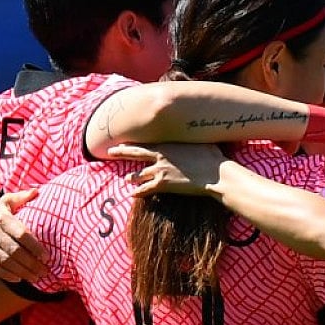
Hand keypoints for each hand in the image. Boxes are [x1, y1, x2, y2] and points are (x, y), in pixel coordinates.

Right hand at [0, 189, 46, 282]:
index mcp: (1, 217)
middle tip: (45, 272)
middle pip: (14, 250)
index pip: (21, 234)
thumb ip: (22, 197)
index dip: (35, 247)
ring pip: (4, 261)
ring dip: (21, 271)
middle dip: (31, 263)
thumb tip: (37, 191)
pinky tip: (18, 279)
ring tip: (35, 278)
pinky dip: (5, 275)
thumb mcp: (6, 202)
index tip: (47, 257)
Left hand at [108, 143, 229, 197]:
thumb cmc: (212, 157)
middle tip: (110, 151)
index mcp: (168, 145)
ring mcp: (160, 170)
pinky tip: (133, 195)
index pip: (145, 142)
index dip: (133, 141)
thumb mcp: (201, 142)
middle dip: (121, 152)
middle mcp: (160, 156)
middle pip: (135, 153)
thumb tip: (201, 130)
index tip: (124, 140)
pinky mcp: (163, 184)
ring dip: (132, 177)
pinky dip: (138, 192)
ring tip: (127, 179)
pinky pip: (145, 189)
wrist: (215, 173)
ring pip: (138, 174)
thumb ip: (193, 139)